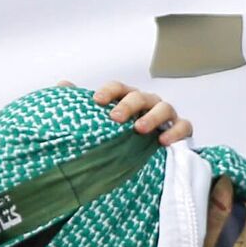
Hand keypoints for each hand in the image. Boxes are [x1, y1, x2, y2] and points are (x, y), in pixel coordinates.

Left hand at [58, 79, 192, 145]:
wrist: (146, 161)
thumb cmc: (122, 137)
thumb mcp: (99, 123)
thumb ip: (81, 106)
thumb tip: (61, 85)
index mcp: (127, 100)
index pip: (119, 88)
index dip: (109, 91)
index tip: (96, 101)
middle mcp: (147, 105)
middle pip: (140, 96)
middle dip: (128, 104)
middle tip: (115, 118)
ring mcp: (165, 117)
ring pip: (164, 108)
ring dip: (152, 117)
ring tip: (139, 129)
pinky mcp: (180, 133)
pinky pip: (183, 127)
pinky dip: (176, 132)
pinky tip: (163, 141)